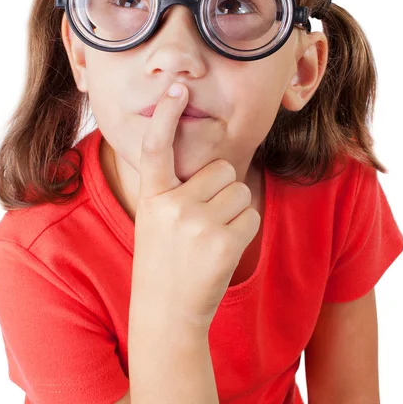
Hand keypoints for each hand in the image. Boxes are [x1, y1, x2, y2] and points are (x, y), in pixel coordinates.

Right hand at [129, 82, 261, 332]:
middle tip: (201, 221)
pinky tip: (222, 249)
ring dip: (233, 210)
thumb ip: (173, 190)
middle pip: (220, 171)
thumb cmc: (163, 262)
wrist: (166, 314)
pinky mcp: (222, 242)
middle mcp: (172, 205)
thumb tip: (211, 166)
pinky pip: (250, 215)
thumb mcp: (154, 220)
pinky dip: (243, 229)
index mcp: (152, 196)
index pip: (157, 147)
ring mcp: (197, 224)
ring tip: (210, 237)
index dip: (167, 116)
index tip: (177, 89)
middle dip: (219, 191)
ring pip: (239, 191)